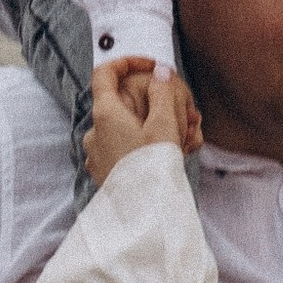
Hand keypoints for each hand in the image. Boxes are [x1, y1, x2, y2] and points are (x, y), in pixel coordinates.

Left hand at [83, 55, 203, 184]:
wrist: (142, 221)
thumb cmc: (153, 171)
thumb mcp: (165, 126)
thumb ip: (163, 93)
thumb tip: (159, 73)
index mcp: (105, 115)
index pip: (105, 73)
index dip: (127, 61)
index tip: (152, 67)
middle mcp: (94, 132)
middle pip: (123, 104)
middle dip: (156, 104)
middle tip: (186, 114)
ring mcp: (96, 154)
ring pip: (127, 129)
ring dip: (156, 128)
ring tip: (188, 140)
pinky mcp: (104, 173)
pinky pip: (125, 150)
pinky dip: (147, 146)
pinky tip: (172, 156)